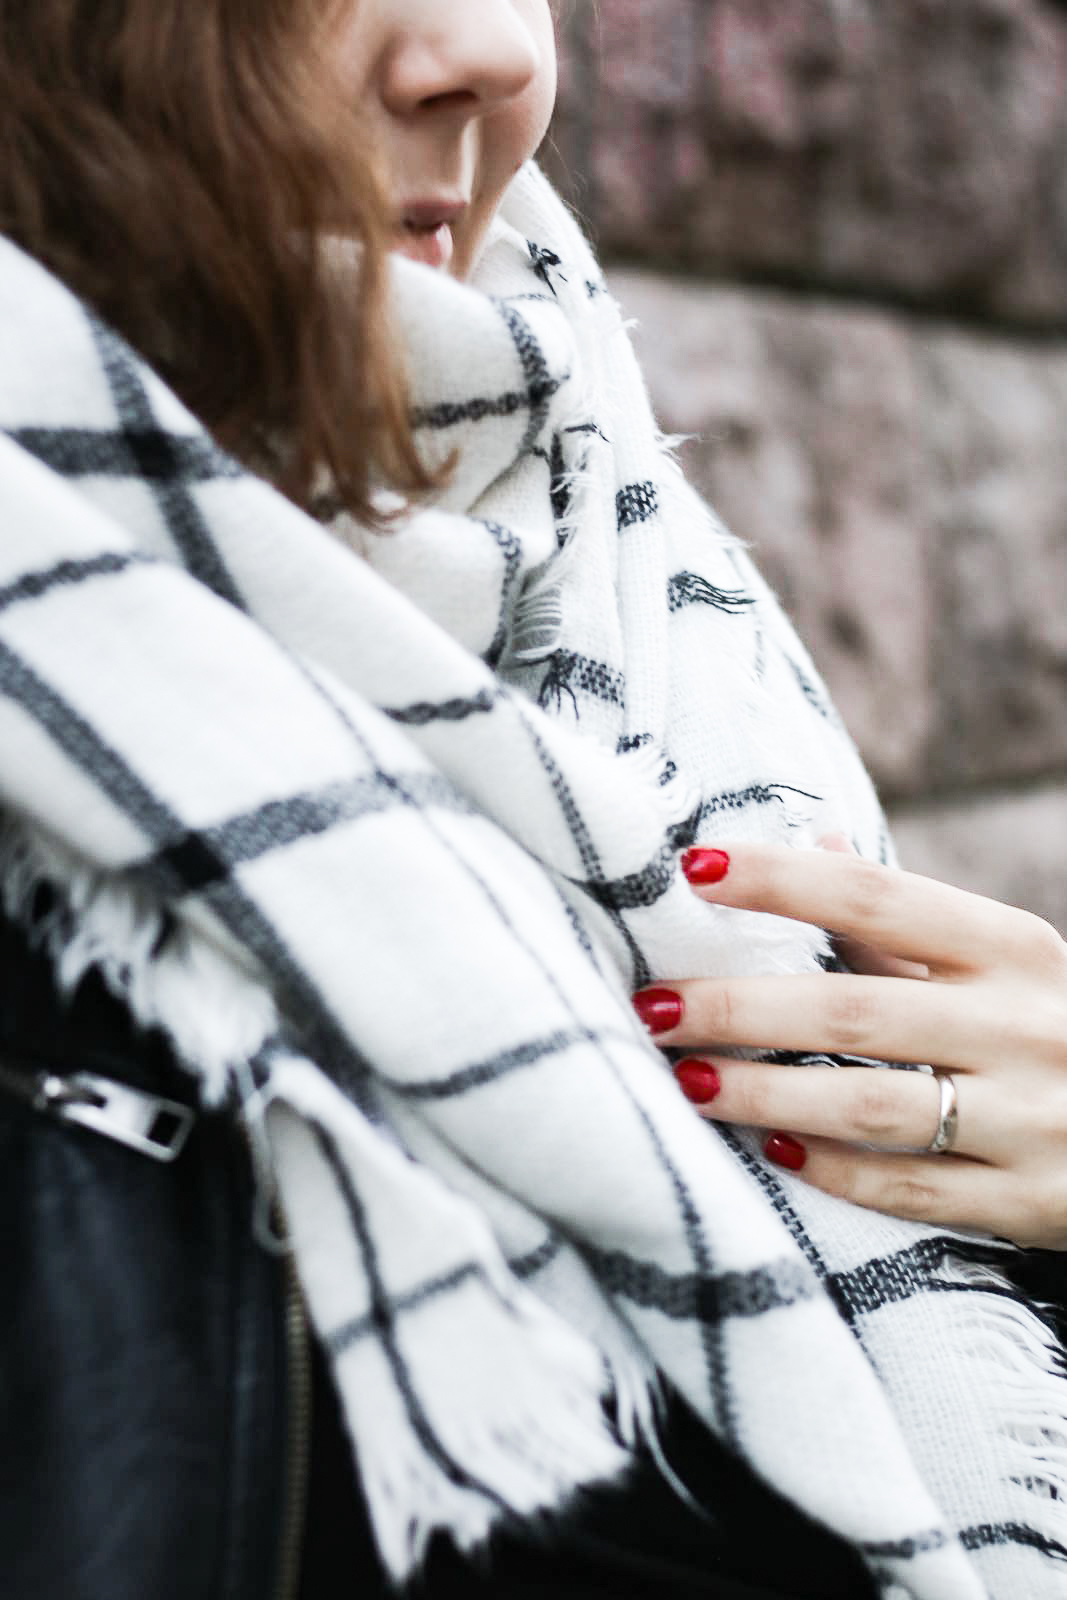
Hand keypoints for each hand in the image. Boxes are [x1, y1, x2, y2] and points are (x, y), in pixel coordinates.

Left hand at [632, 841, 1066, 1247]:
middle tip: (651, 1006)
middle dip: (740, 1006)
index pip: (877, 898)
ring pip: (873, 1106)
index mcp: (1012, 949)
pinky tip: (770, 1149)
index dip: (780, 881)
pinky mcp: (1030, 1198)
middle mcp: (1024, 1025)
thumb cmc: (1058, 1026)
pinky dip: (835, 1170)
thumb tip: (814, 842)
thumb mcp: (1005, 962)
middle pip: (854, 1010)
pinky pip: (912, 1188)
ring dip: (766, 1092)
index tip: (692, 869)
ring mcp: (1033, 1117)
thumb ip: (904, 921)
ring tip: (686, 1080)